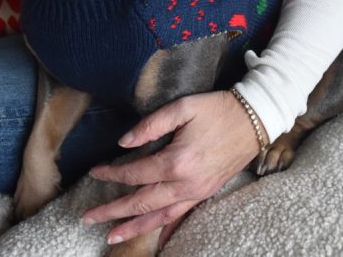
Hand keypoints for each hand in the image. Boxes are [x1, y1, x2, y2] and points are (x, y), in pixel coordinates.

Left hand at [82, 90, 266, 245]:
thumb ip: (151, 124)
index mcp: (177, 160)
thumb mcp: (183, 107)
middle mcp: (186, 183)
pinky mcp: (205, 193)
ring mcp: (197, 191)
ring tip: (111, 236)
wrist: (254, 119)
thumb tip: (124, 142)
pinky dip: (163, 228)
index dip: (111, 174)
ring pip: (159, 216)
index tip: (94, 172)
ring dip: (133, 228)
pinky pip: (180, 216)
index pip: (135, 173)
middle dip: (112, 211)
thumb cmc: (218, 109)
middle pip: (141, 202)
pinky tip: (152, 236)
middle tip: (87, 218)